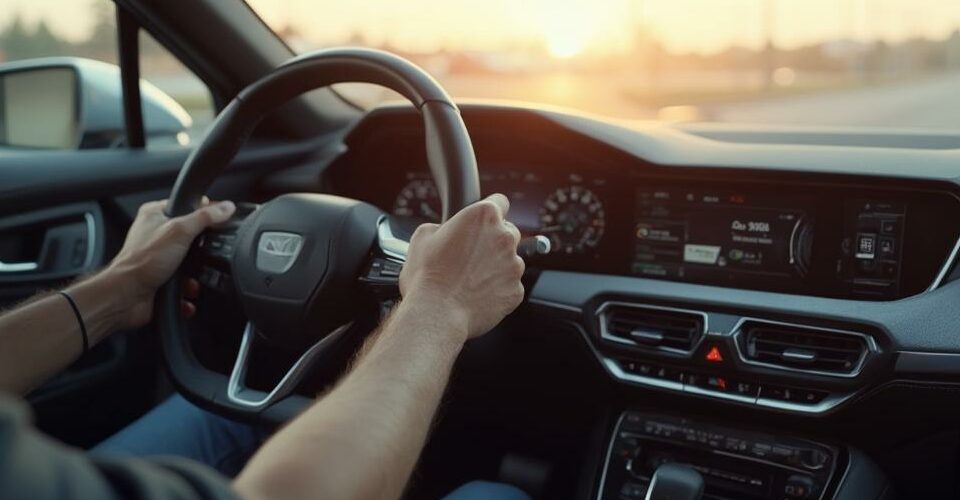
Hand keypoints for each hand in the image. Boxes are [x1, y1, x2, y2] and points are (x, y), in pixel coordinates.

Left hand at [106, 198, 235, 328]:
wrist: (127, 296)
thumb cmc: (141, 262)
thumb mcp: (180, 231)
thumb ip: (205, 217)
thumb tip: (226, 207)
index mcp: (155, 214)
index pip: (187, 205)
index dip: (205, 211)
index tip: (219, 219)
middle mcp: (155, 234)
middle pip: (192, 236)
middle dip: (201, 250)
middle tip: (202, 252)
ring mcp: (158, 258)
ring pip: (190, 262)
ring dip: (195, 273)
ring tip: (191, 276)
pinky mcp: (161, 278)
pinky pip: (185, 282)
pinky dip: (189, 289)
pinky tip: (186, 290)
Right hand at [399, 193, 524, 340]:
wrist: (436, 314)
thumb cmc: (427, 276)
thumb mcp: (423, 236)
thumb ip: (442, 226)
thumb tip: (445, 231)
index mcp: (483, 216)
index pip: (499, 201)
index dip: (488, 211)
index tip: (482, 221)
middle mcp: (504, 237)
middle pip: (507, 231)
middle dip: (492, 240)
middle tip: (470, 255)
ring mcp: (514, 265)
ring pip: (510, 260)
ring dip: (495, 266)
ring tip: (470, 279)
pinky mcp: (516, 290)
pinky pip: (510, 285)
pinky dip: (497, 289)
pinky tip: (477, 294)